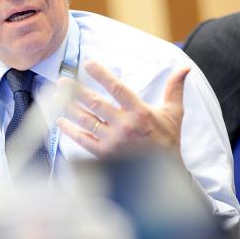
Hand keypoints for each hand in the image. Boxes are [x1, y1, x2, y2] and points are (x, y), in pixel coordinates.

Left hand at [56, 60, 189, 159]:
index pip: (117, 89)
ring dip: (69, 108)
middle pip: (95, 104)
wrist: (165, 175)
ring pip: (86, 121)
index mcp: (139, 113)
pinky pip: (83, 140)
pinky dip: (70, 130)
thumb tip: (184, 68)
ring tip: (56, 97)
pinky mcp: (105, 154)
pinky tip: (60, 121)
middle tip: (62, 81)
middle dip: (76, 91)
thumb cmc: (167, 140)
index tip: (88, 63)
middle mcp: (124, 126)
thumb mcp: (174, 113)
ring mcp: (113, 141)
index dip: (102, 75)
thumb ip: (174, 89)